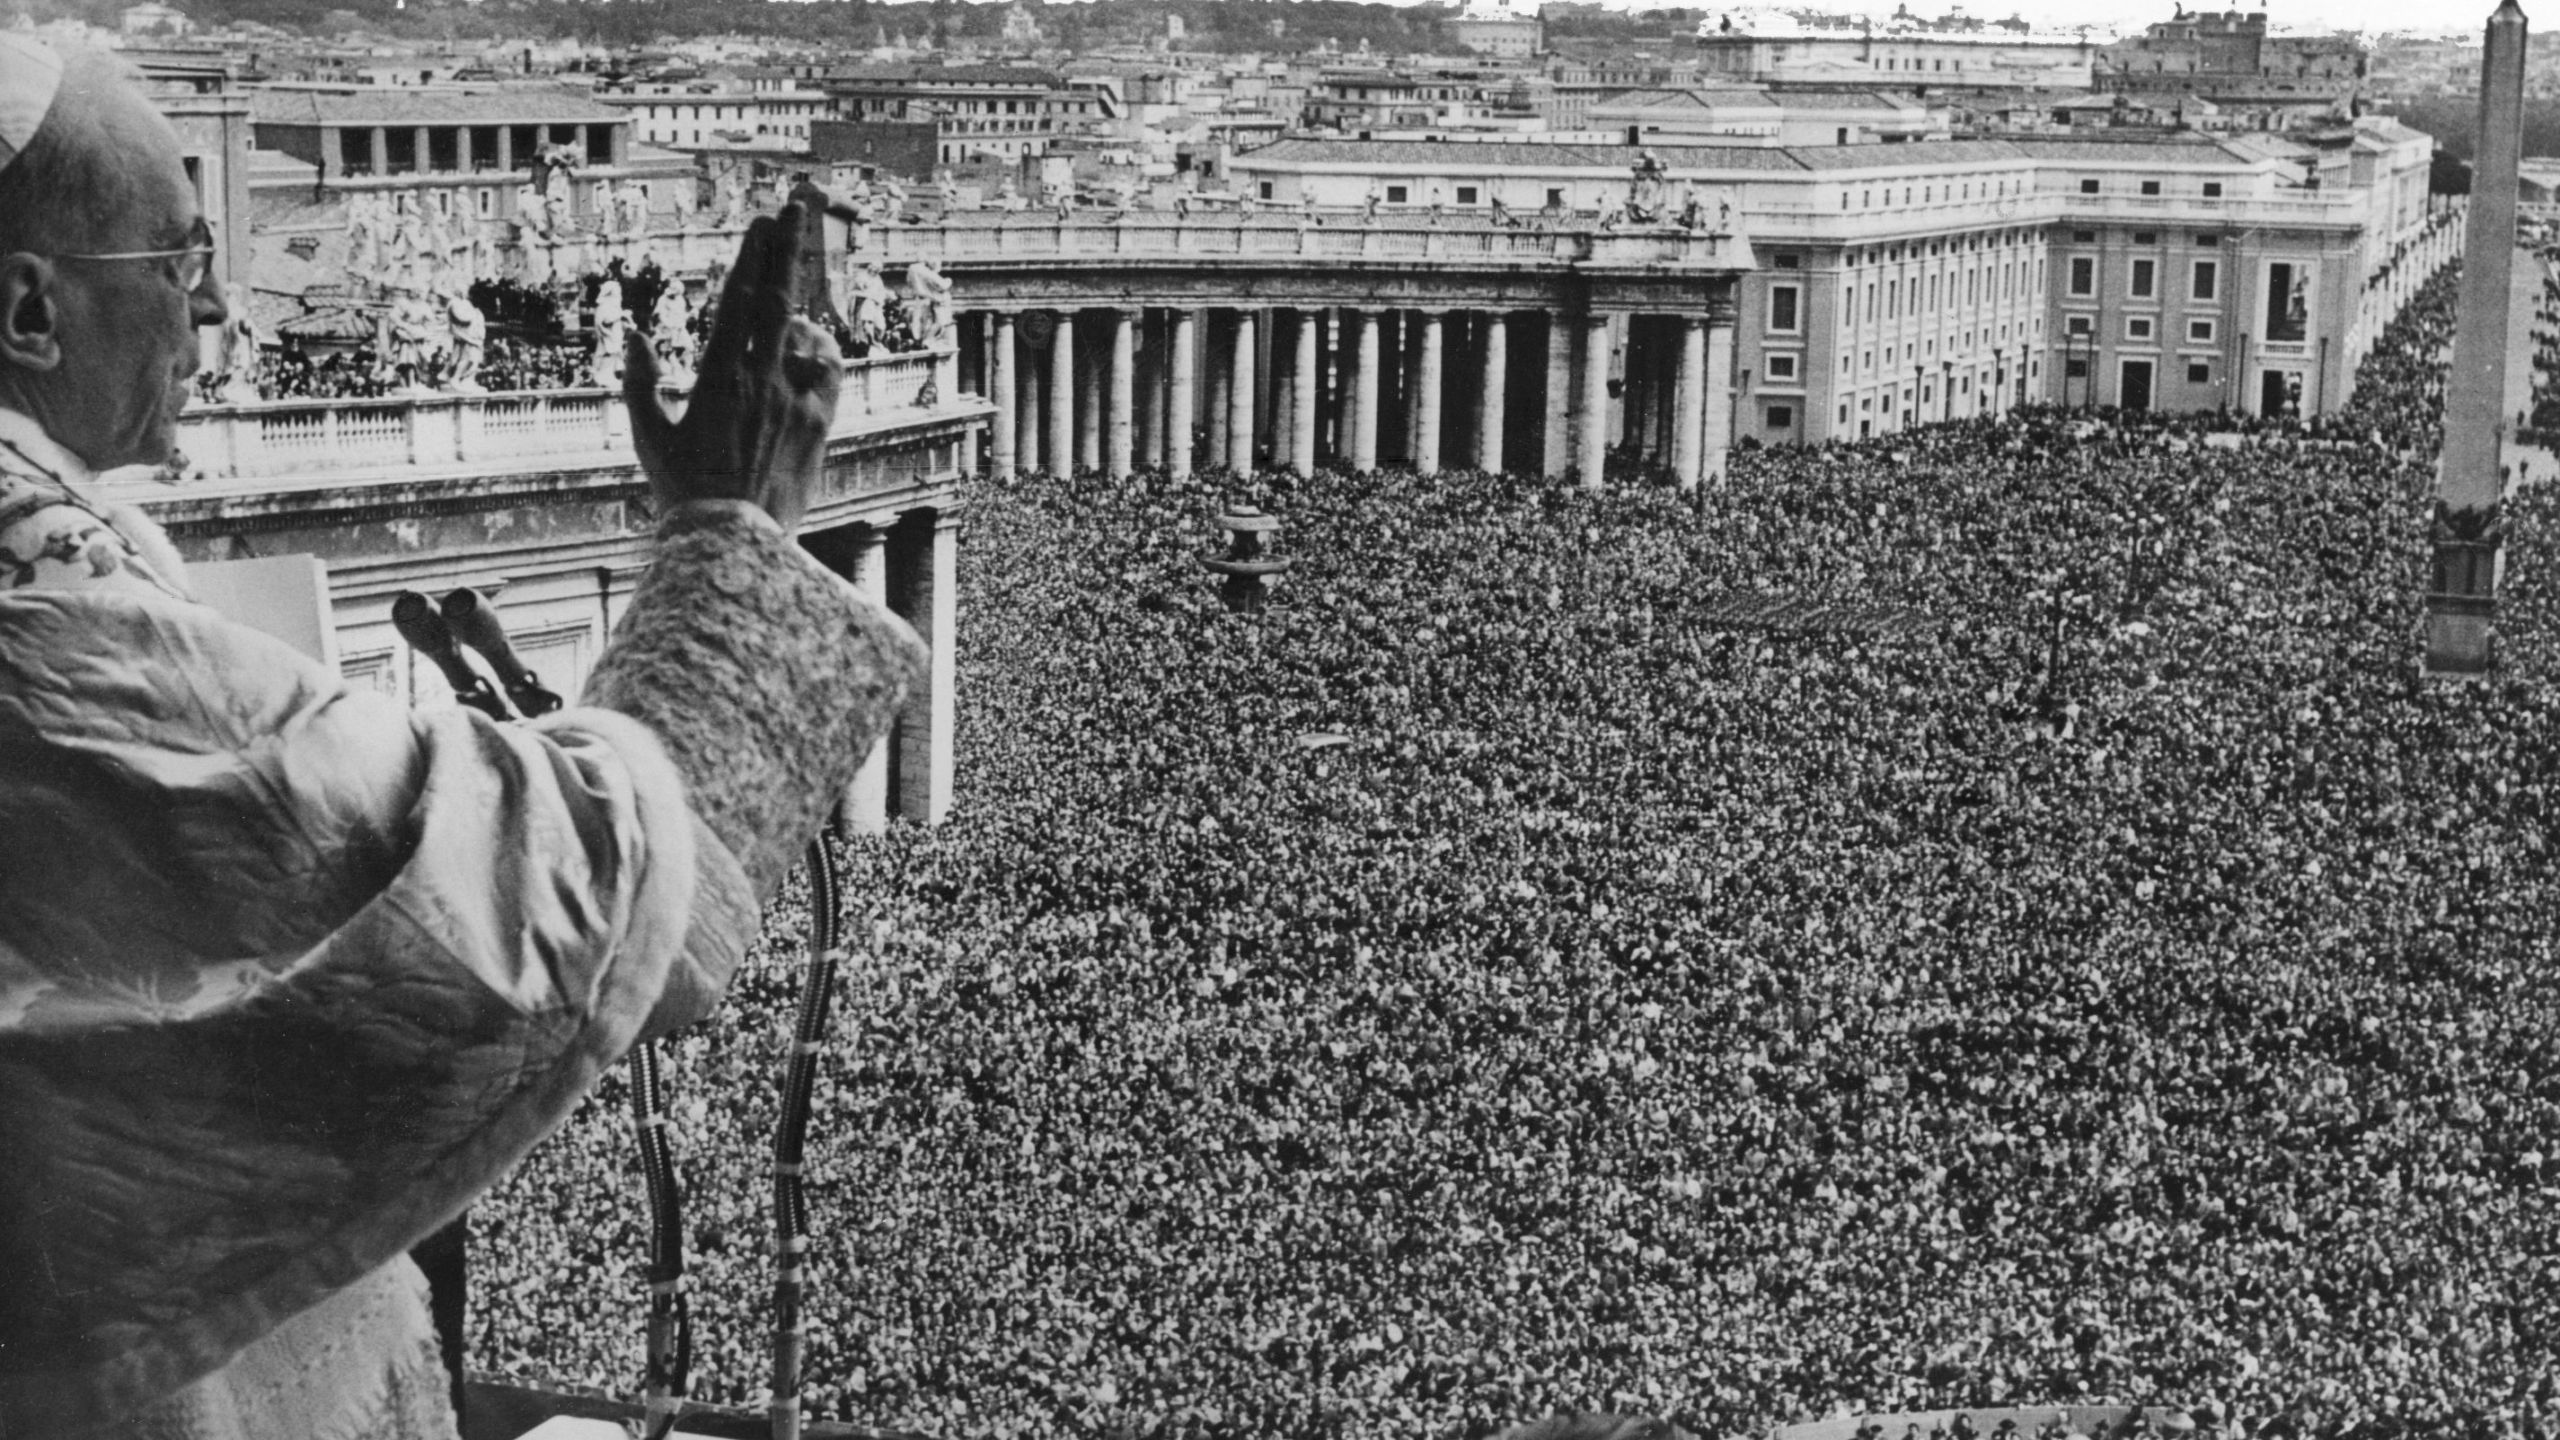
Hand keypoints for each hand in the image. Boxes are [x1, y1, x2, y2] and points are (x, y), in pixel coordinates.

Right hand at [624, 205, 841, 530]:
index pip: (738, 302)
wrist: (732, 540)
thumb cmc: (682, 489)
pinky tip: (812, 338)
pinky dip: (824, 351)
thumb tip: (634, 333)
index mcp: (718, 377)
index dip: (751, 257)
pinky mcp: (818, 425)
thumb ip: (638, 380)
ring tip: (793, 278)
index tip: (759, 224)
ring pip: (806, 332)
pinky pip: (831, 374)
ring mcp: (794, 402)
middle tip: (792, 208)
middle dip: (784, 249)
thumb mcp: (648, 433)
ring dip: (800, 301)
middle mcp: (761, 382)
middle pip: (777, 299)